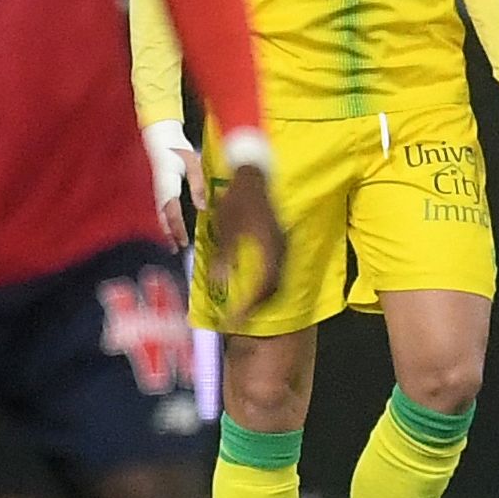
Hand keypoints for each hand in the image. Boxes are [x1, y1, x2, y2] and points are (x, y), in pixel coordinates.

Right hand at [142, 122, 205, 247]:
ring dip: (166, 230)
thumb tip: (203, 208)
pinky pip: (161, 209)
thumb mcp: (193, 165)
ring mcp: (157, 190)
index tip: (184, 242)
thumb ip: (197, 186)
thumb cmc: (178, 150)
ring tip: (173, 244)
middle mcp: (160, 191)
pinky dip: (165, 221)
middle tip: (177, 251)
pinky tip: (170, 227)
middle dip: (170, 235)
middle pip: (163, 219)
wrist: (161, 138)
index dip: (177, 230)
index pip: (172, 213)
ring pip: (160, 216)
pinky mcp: (158, 189)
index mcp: (168, 186)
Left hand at [210, 164, 282, 319]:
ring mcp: (282, 246)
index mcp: (267, 250)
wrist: (256, 176)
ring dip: (262, 295)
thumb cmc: (238, 200)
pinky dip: (265, 282)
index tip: (234, 322)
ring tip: (245, 305)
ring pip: (277, 279)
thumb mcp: (225, 228)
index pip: (261, 288)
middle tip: (239, 318)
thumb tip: (216, 282)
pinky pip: (276, 269)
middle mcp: (279, 251)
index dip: (248, 308)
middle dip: (256, 306)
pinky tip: (252, 283)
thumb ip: (223, 257)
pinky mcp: (280, 241)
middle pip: (273, 288)